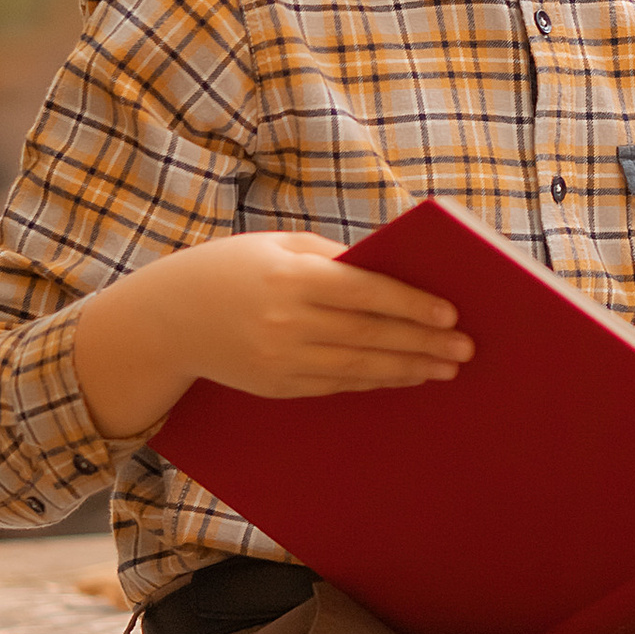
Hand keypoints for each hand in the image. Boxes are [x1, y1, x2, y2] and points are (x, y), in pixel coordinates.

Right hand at [75, 231, 470, 440]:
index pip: (366, 293)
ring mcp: (281, 361)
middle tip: (466, 349)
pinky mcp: (277, 386)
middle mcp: (286, 323)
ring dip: (408, 369)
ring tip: (446, 368)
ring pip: (359, 369)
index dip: (412, 305)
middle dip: (423, 344)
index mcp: (290, 279)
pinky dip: (375, 381)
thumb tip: (393, 275)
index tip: (451, 314)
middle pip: (369, 336)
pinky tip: (405, 376)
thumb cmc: (232, 269)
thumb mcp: (278, 247)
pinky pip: (337, 385)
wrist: (168, 319)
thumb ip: (333, 259)